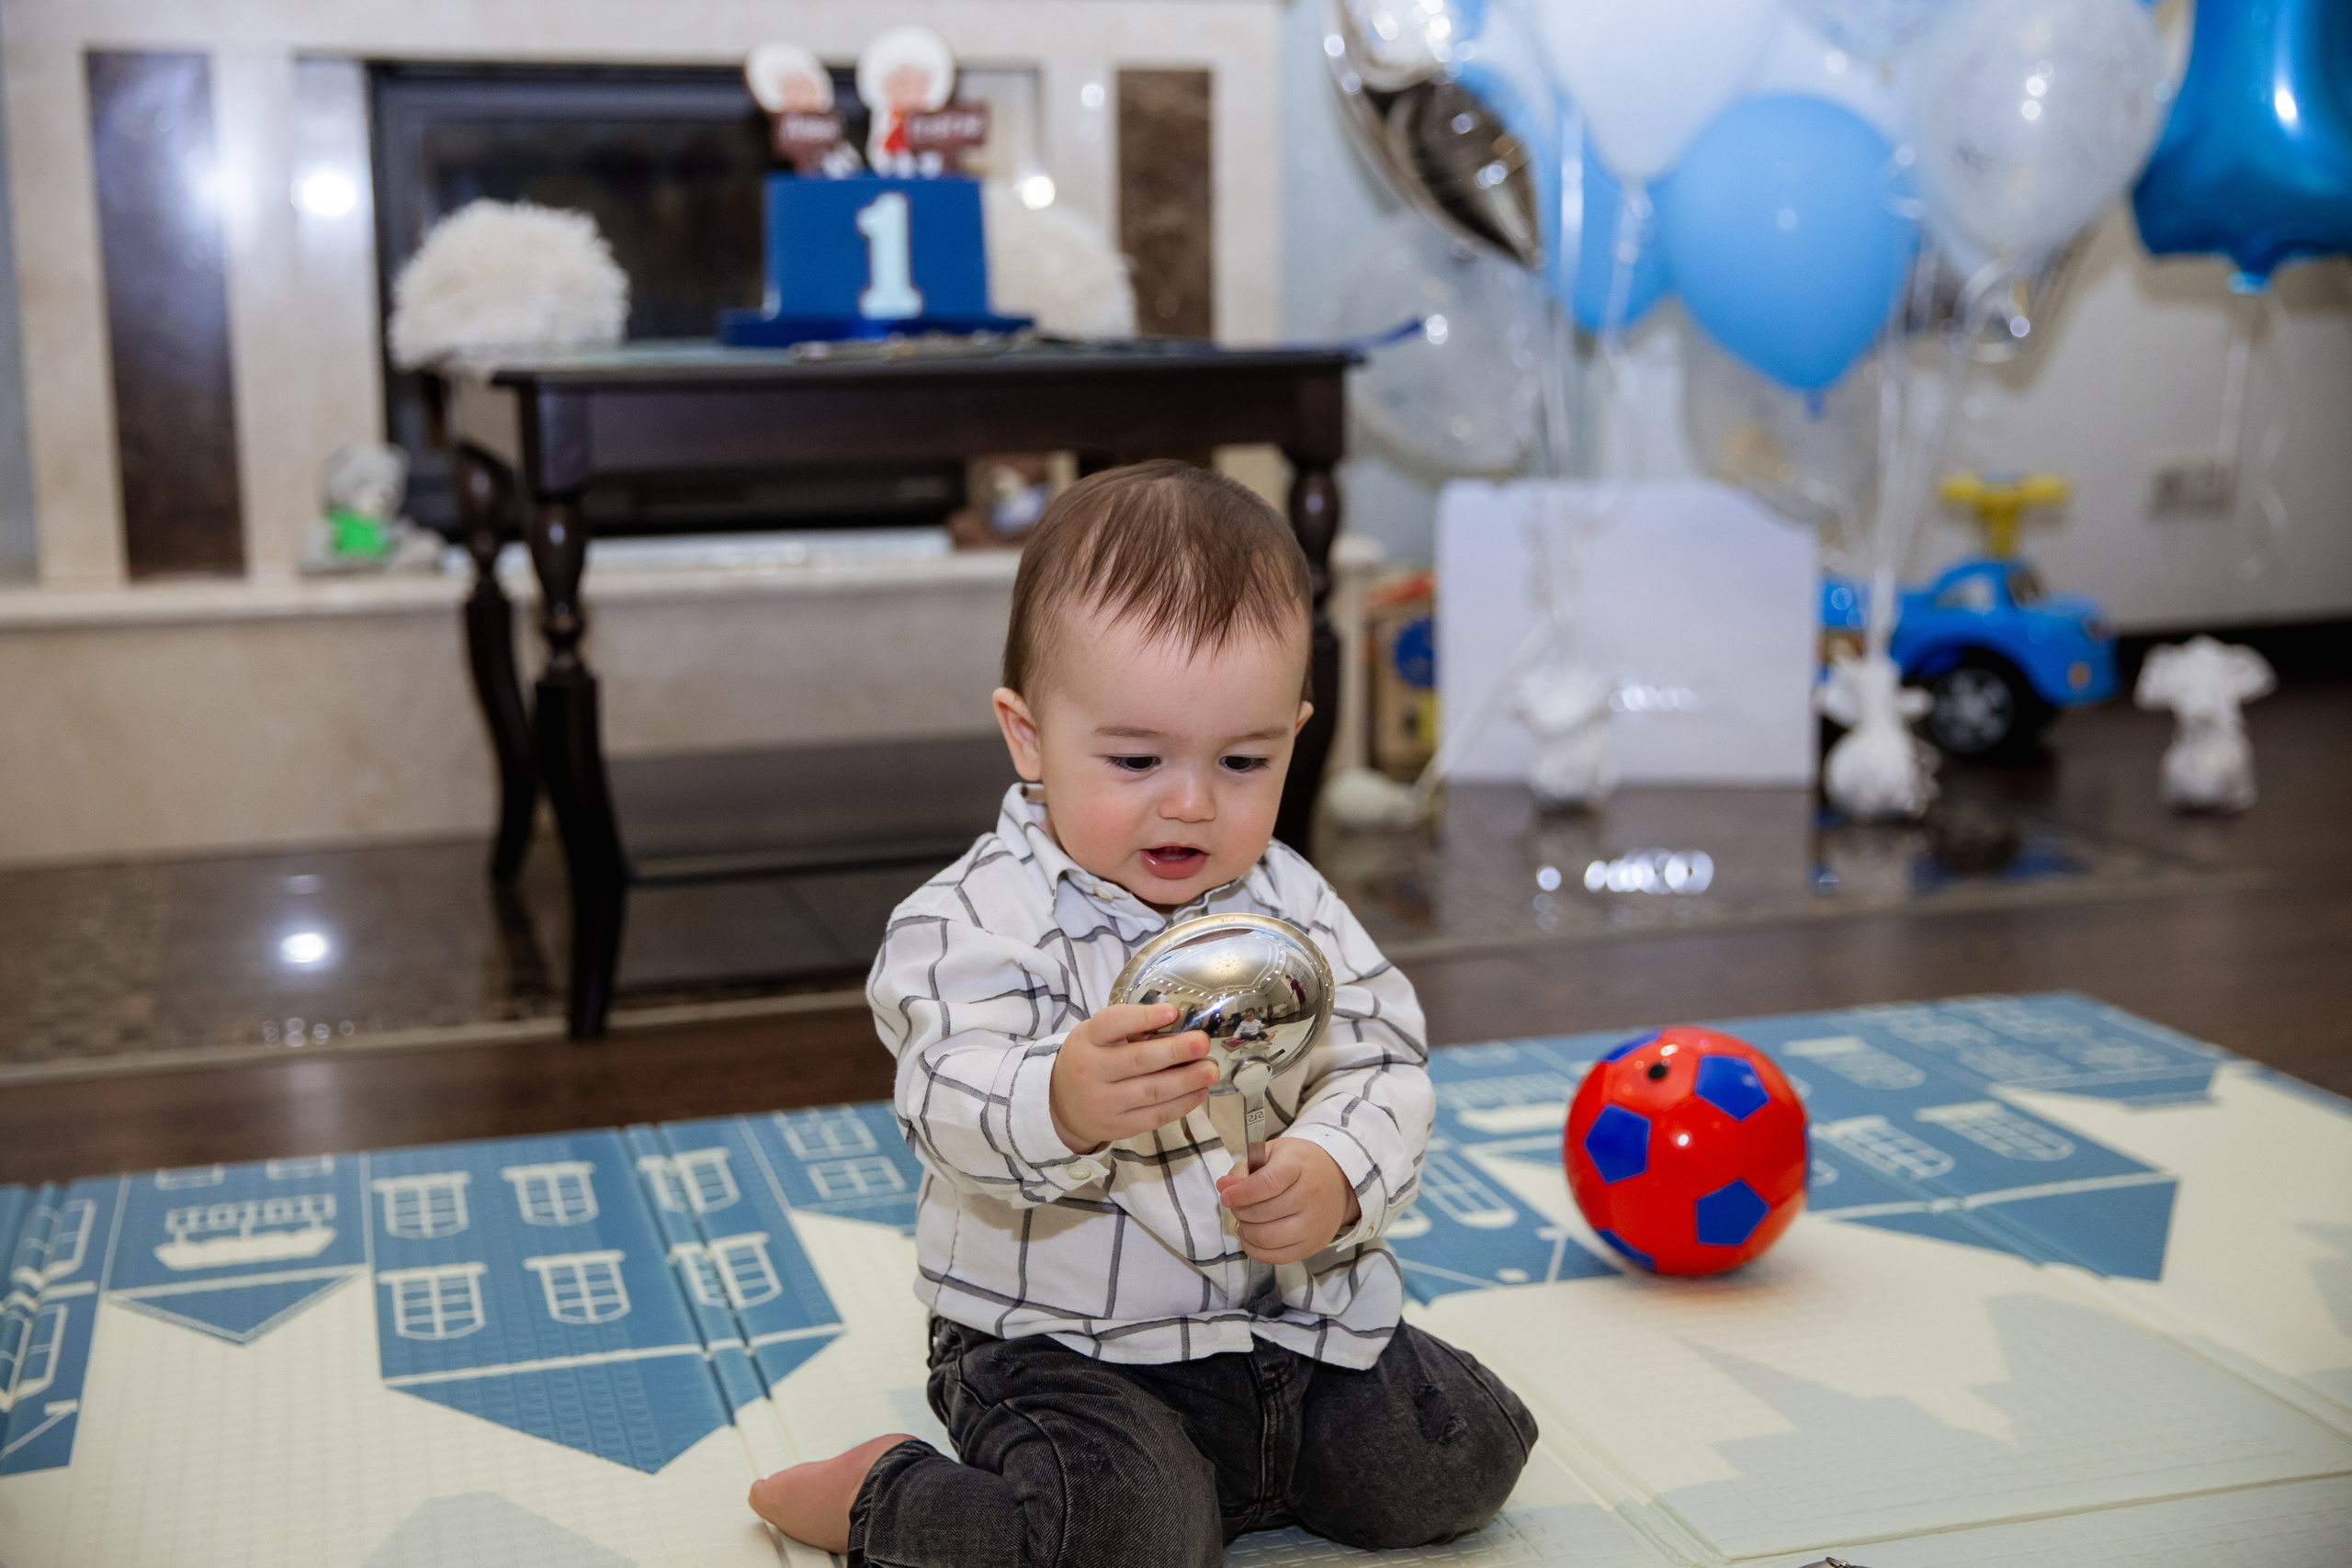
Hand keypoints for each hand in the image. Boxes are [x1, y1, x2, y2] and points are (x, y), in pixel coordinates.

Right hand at [1049, 1004, 1218, 1151]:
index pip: (1112, 1024)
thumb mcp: (1096, 1036)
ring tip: (1210, 1070)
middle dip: (1175, 1051)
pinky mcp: (1118, 1126)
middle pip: (1138, 1061)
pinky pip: (1155, 1116)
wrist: (1061, 1105)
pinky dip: (1181, 1104)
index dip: (1143, 1018)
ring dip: (1186, 1081)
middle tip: (1203, 1043)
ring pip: (1151, 1092)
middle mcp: (1091, 1071)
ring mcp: (1104, 1102)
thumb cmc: (1090, 1059)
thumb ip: (1128, 1029)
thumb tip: (1178, 1022)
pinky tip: (1199, 1092)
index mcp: (1088, 1040)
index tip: (1173, 1012)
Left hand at [1216, 1140, 1362, 1263]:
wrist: (1339, 1181)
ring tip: (1245, 1218)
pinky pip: (1275, 1257)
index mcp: (1299, 1167)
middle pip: (1262, 1213)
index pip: (1267, 1184)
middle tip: (1237, 1203)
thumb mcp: (1272, 1153)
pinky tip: (1251, 1234)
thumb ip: (1245, 1168)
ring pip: (1266, 1238)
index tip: (1225, 1195)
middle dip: (1240, 1210)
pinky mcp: (1313, 1246)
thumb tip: (1224, 1187)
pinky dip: (1254, 1248)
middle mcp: (1311, 1197)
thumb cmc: (1299, 1164)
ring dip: (1245, 1230)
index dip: (1241, 1192)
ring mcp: (1314, 1225)